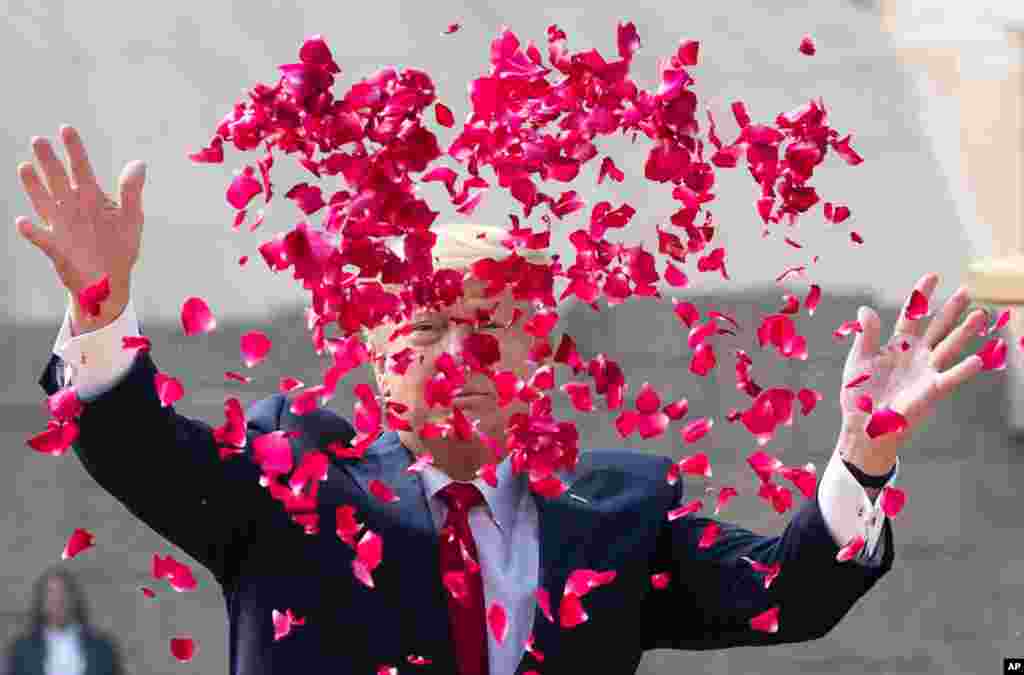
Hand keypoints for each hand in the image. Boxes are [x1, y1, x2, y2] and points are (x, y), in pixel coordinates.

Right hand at [15, 125, 146, 327]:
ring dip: (34, 186)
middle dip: (49, 160)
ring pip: (44, 201)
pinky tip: (23, 222)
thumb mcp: (132, 218)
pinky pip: (41, 238)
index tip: (66, 128)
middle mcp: (73, 207)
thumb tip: (139, 162)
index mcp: (92, 198)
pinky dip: (32, 231)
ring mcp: (61, 226)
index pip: (82, 168)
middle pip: (58, 179)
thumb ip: (132, 191)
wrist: (110, 281)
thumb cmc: (120, 247)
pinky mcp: (55, 248)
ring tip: (25, 167)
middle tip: (38, 139)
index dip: (74, 149)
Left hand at [837, 272, 987, 473]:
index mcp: (897, 345)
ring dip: (965, 332)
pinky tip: (977, 359)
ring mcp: (926, 372)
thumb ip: (866, 335)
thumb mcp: (858, 360)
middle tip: (967, 291)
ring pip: (949, 347)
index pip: (912, 315)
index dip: (922, 296)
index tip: (934, 275)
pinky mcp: (931, 391)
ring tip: (980, 316)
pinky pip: (949, 378)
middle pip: (937, 327)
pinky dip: (963, 370)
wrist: (861, 426)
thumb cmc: (858, 395)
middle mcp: (916, 355)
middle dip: (951, 310)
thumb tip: (865, 309)